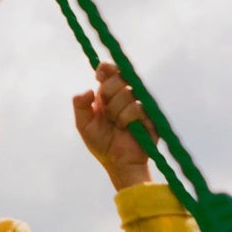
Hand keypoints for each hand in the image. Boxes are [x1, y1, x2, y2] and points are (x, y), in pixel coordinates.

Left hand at [73, 62, 153, 190]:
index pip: (110, 71)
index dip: (106, 69)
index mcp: (108, 94)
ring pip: (128, 92)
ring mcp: (139, 104)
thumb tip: (89, 89)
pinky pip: (137, 107)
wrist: (118, 163)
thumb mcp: (84, 125)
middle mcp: (124, 96)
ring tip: (116, 124)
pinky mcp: (150, 115)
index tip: (99, 76)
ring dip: (116, 110)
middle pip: (119, 76)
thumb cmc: (101, 144)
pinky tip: (125, 127)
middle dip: (108, 91)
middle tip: (105, 108)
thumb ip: (80, 105)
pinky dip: (126, 118)